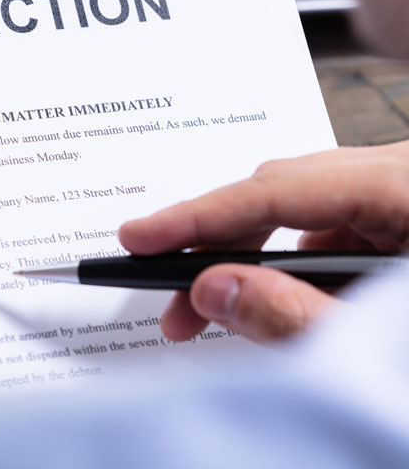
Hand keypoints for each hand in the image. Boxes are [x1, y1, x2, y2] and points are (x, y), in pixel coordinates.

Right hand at [119, 144, 408, 342]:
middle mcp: (403, 176)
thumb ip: (303, 320)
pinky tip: (271, 302)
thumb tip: (216, 290)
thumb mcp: (399, 346)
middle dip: (216, 246)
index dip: (200, 215)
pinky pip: (328, 230)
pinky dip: (290, 266)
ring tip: (209, 311)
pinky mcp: (399, 217)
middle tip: (169, 298)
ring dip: (250, 260)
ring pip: (301, 212)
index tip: (140, 237)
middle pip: (282, 192)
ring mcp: (401, 193)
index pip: (280, 190)